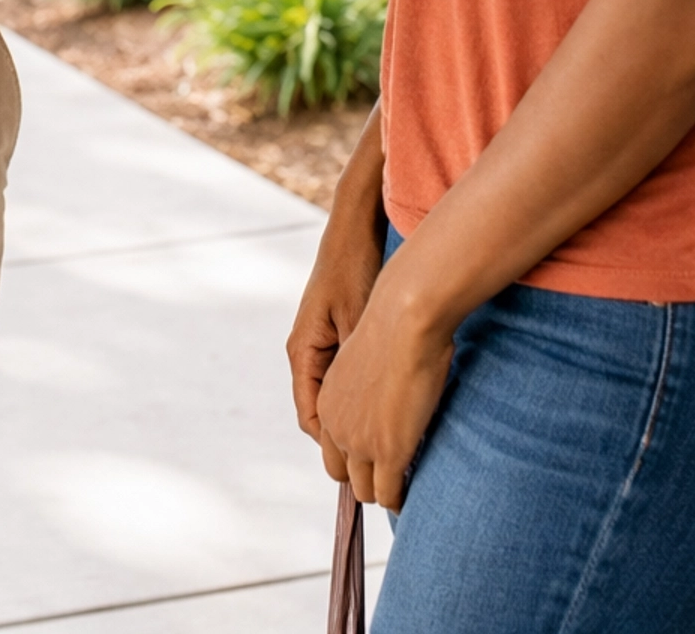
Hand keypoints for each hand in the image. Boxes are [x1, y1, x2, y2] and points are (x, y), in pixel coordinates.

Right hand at [288, 200, 385, 445]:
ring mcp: (320, 341)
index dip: (336, 448)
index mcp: (304, 354)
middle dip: (346, 438)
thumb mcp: (358, 324)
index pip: (311, 419)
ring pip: (334, 396)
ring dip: (356, 416)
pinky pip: (344, 375)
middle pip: (321, 413)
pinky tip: (390, 396)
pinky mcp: (336, 331)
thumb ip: (358, 369)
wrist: (355, 229)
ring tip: (388, 436)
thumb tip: (370, 416)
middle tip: (381, 460)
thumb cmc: (355, 271)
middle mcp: (306, 351)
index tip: (365, 466)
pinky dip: (363, 392)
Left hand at [314, 262, 453, 509]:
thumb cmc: (394, 326)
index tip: (374, 454)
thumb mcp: (366, 359)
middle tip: (390, 473)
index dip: (353, 453)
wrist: (404, 318)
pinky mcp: (387, 453)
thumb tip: (381, 393)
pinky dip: (400, 498)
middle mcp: (336, 425)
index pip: (330, 445)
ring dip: (383, 489)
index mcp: (327, 401)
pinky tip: (413, 491)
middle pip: (342, 473)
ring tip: (403, 484)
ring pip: (365, 490)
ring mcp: (360, 443)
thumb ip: (365, 384)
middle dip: (364, 477)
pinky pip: (389, 494)